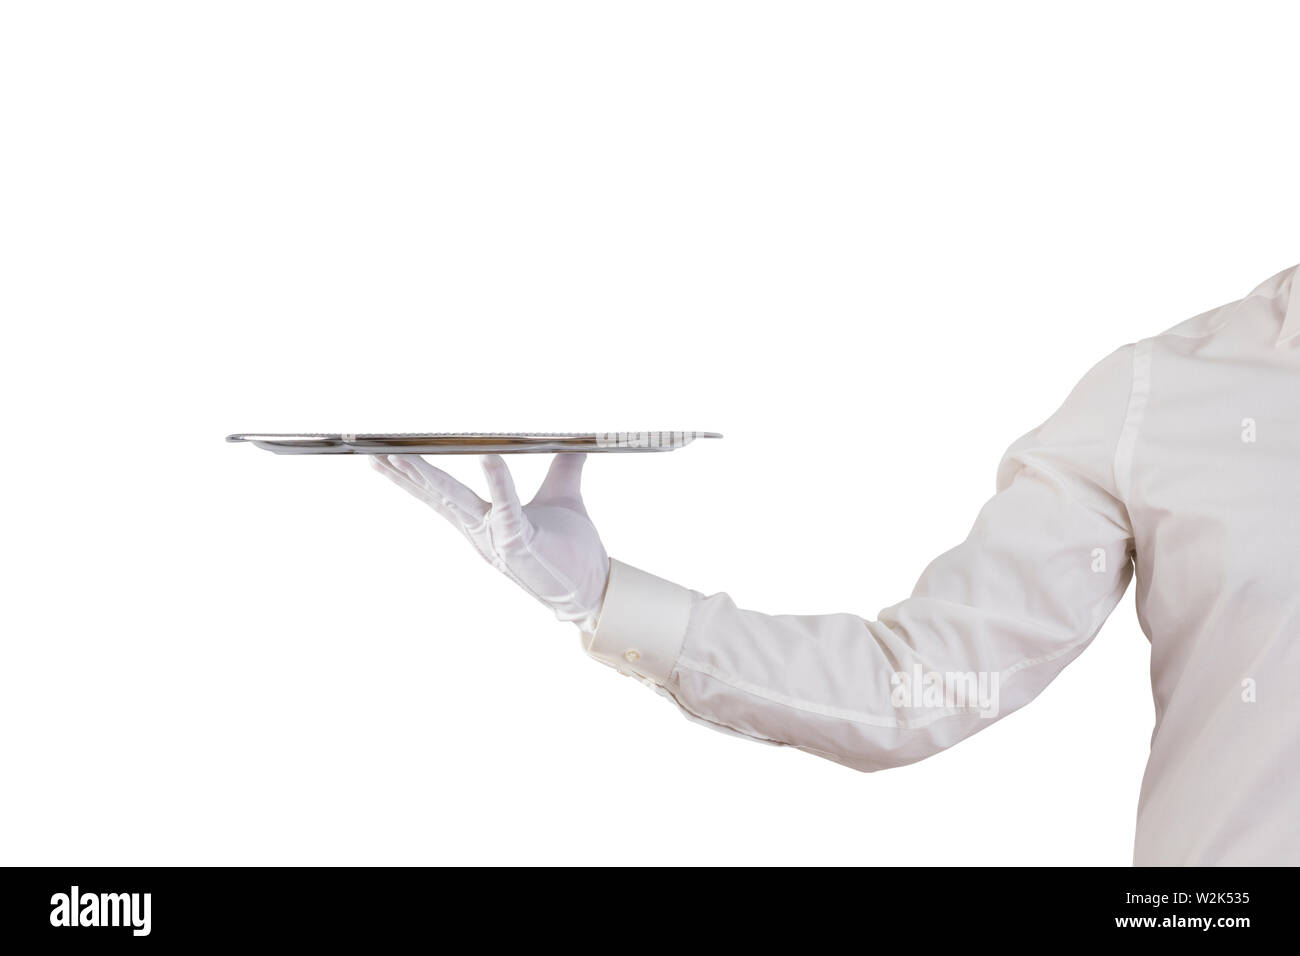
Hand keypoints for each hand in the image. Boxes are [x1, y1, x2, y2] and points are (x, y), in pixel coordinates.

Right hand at [372, 453, 609, 630]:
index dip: (411, 477)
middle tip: (373, 454)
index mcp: (484, 520)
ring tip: (402, 456)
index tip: (382, 457)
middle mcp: (482, 530)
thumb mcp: (563, 496)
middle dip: (404, 475)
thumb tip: (573, 442)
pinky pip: (506, 506)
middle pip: (436, 496)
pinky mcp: (518, 542)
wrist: (592, 586)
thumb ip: (564, 467)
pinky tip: (489, 456)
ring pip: (456, 502)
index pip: (440, 494)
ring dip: (428, 478)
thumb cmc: (573, 549)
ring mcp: (496, 538)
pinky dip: (498, 480)